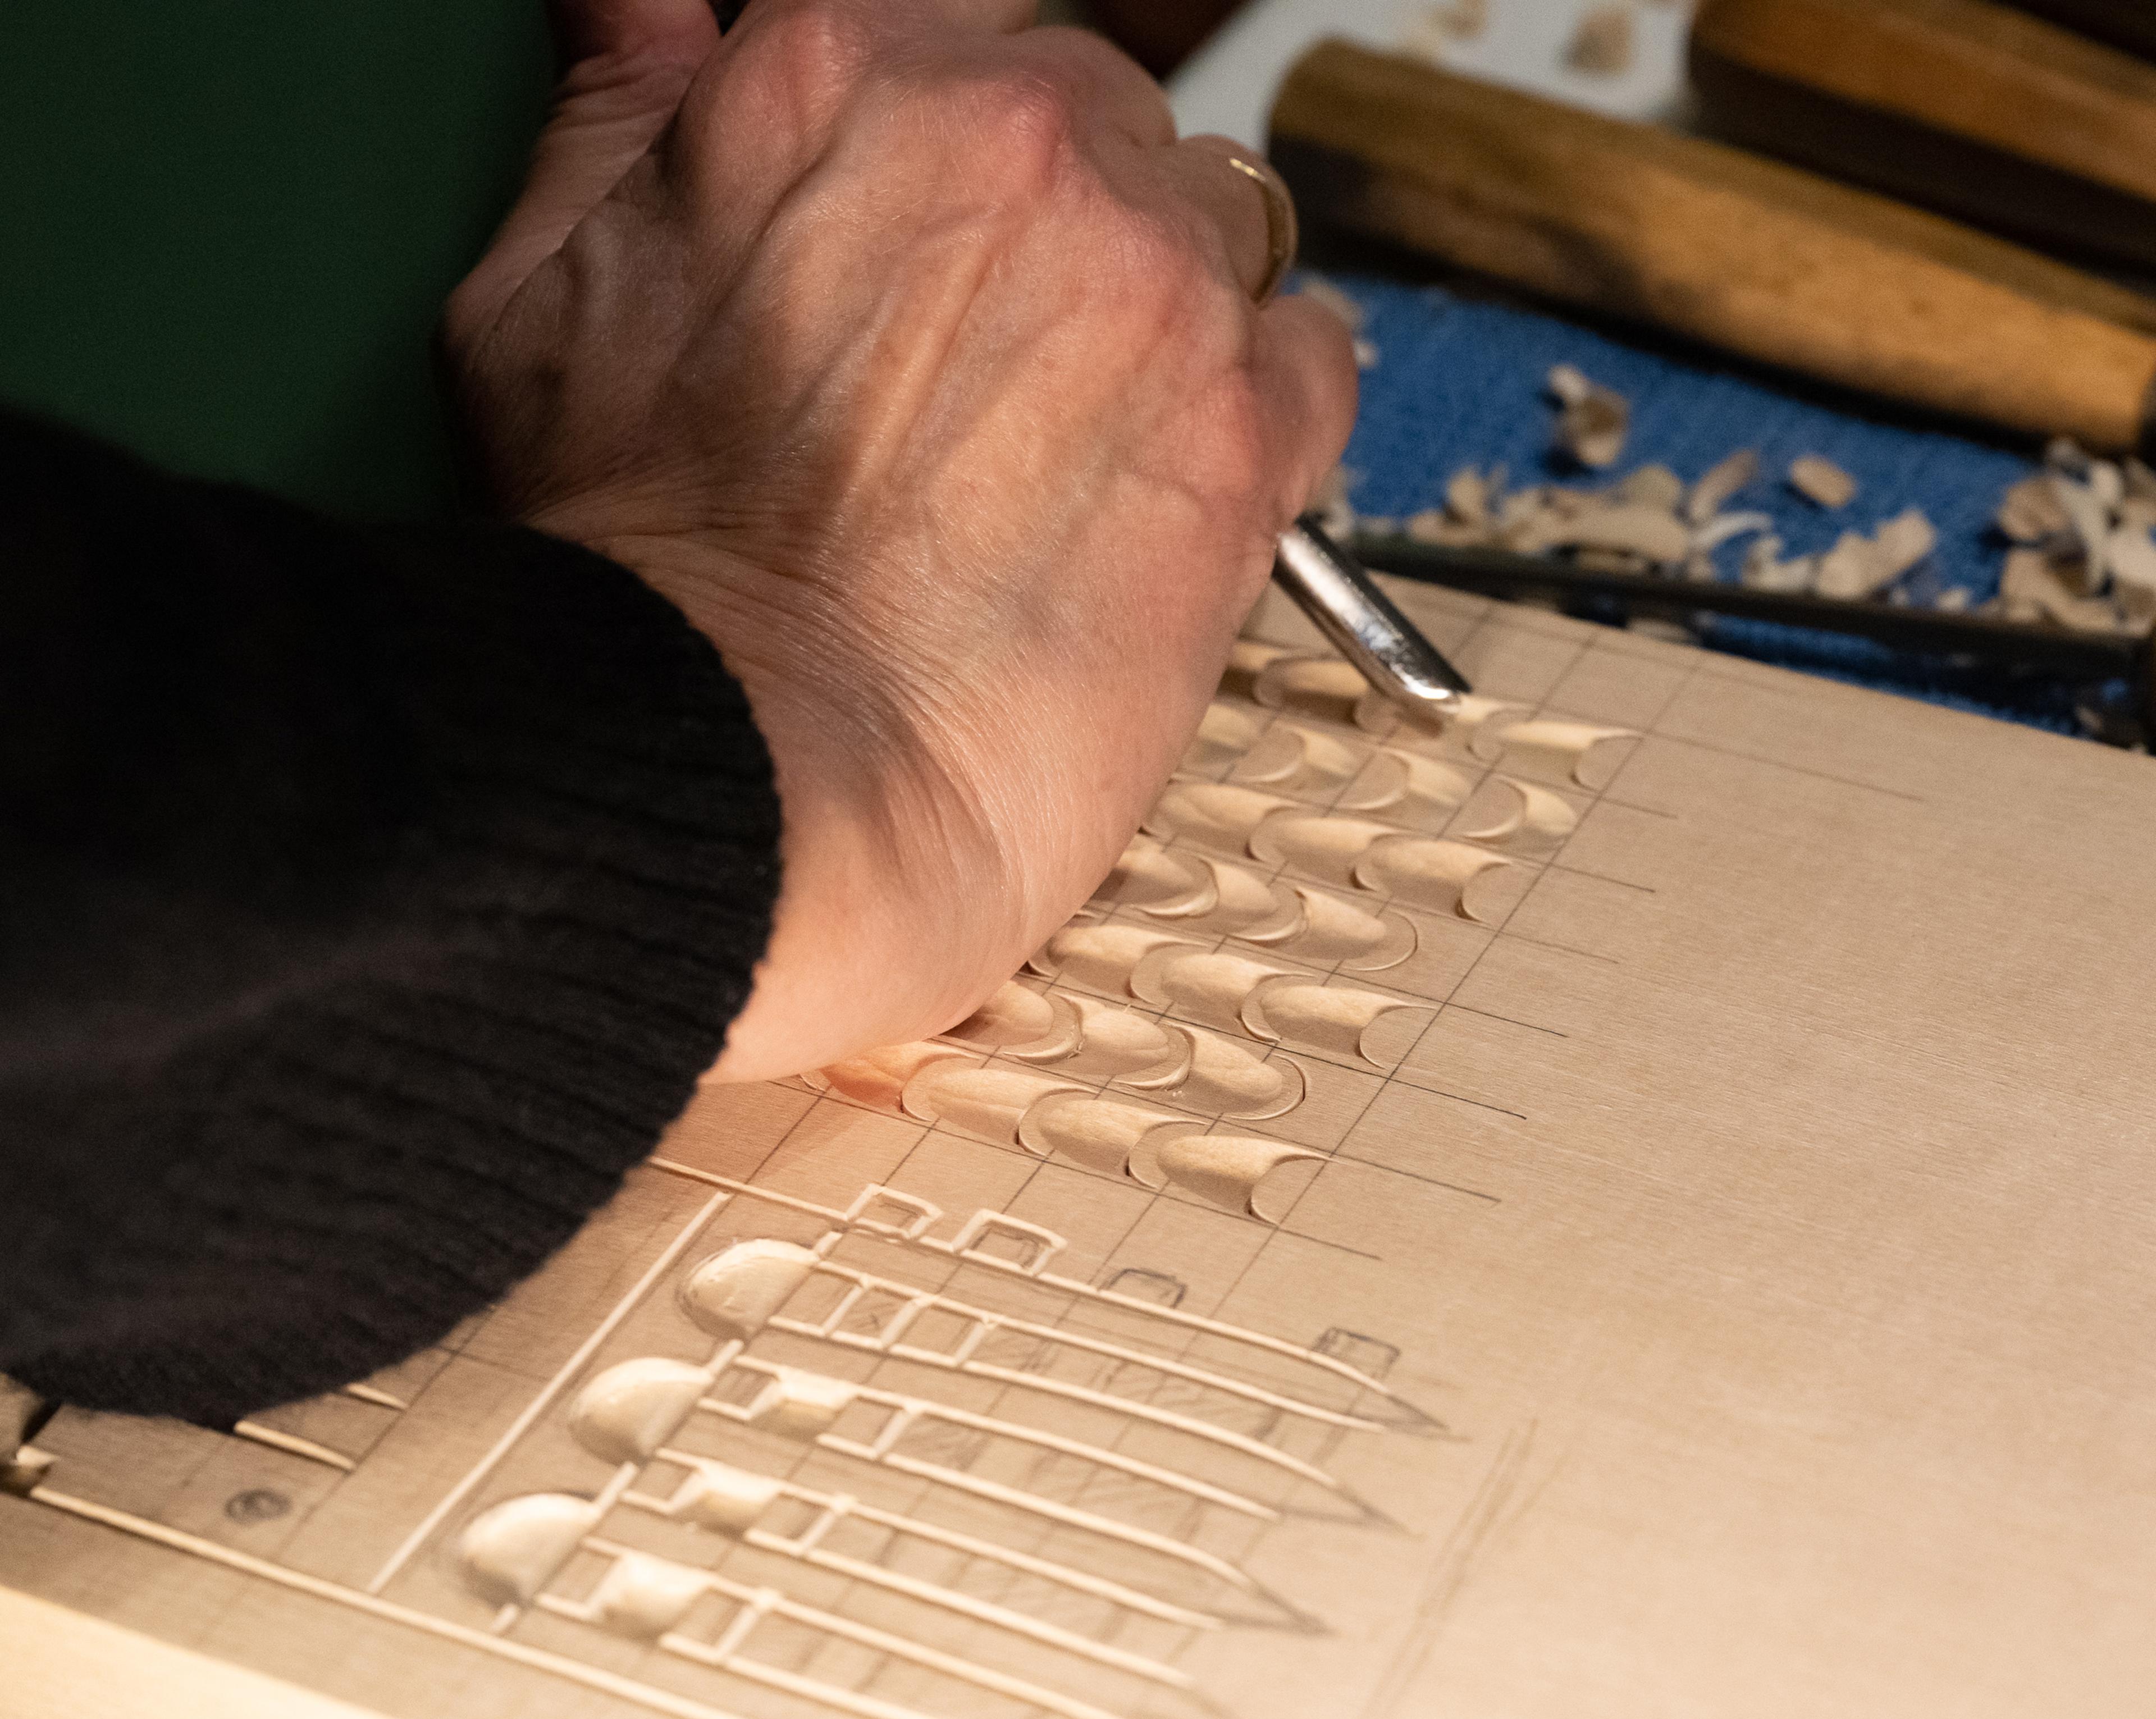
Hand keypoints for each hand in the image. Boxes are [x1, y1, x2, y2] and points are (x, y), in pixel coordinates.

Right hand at [443, 0, 1356, 1080]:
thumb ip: (623, 109)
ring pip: (1216, 234)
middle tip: (988, 387)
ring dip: (1162, 322)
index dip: (955, 160)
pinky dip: (1261, 408)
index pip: (970, 41)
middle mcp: (1019, 142)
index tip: (942, 247)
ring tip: (1069, 462)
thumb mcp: (542, 299)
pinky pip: (1314, 355)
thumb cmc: (639, 581)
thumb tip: (646, 3)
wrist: (755, 781)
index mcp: (848, 73)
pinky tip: (1165, 492)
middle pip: (1102, 128)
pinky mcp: (1245, 435)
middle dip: (1058, 237)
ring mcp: (1153, 286)